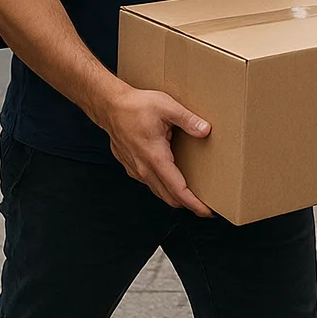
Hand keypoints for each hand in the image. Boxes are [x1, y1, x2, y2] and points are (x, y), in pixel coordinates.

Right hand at [99, 86, 213, 216]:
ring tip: (192, 195)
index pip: (178, 189)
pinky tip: (172, 179)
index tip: (207, 211)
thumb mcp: (167, 107)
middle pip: (168, 197)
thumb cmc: (136, 106)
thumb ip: (188, 120)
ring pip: (158, 191)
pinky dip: (163, 186)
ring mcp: (136, 169)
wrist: (110, 106)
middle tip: (205, 207)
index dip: (194, 203)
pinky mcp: (131, 166)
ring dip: (174, 196)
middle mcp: (144, 168)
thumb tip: (205, 130)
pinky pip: (150, 182)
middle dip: (187, 205)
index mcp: (155, 157)